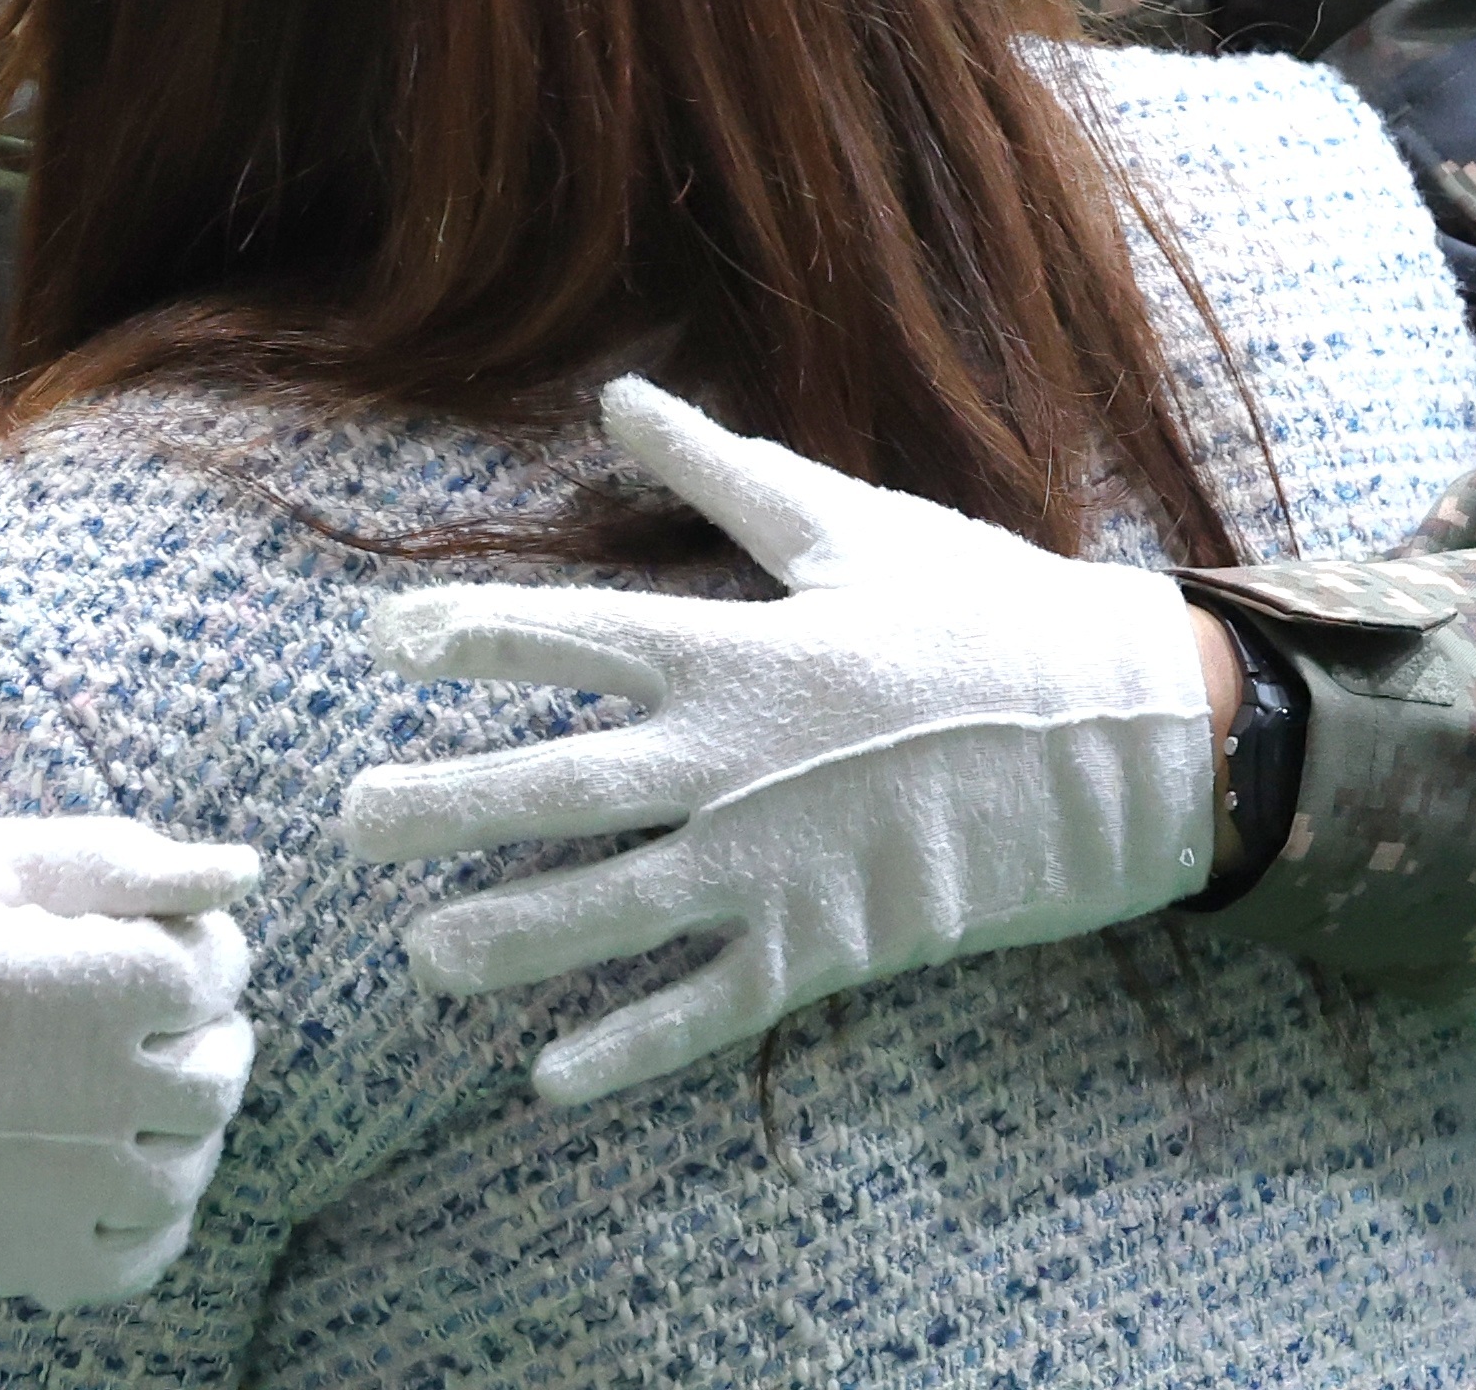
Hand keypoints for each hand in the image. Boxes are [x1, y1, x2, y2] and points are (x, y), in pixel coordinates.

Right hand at [0, 820, 260, 1305]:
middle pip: (213, 1074)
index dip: (198, 950)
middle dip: (204, 1030)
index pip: (202, 974)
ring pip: (186, 1168)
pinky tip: (117, 1164)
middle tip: (152, 1013)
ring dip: (183, 1119)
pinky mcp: (9, 1258)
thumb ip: (124, 862)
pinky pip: (136, 1255)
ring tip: (130, 1084)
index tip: (156, 946)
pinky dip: (151, 1214)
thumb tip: (241, 872)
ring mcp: (33, 1194)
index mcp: (37, 987)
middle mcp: (47, 1101)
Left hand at [342, 377, 1218, 1110]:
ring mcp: (776, 865)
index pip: (572, 637)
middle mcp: (736, 761)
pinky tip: (546, 1078)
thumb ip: (723, 475)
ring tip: (422, 956)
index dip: (470, 635)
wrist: (1124, 741)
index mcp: (742, 649)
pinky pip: (703, 1009)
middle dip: (445, 804)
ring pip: (609, 912)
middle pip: (558, 789)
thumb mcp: (852, 529)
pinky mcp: (827, 948)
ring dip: (508, 937)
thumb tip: (618, 397)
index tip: (384, 641)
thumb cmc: (986, 616)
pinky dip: (624, 1048)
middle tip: (351, 820)